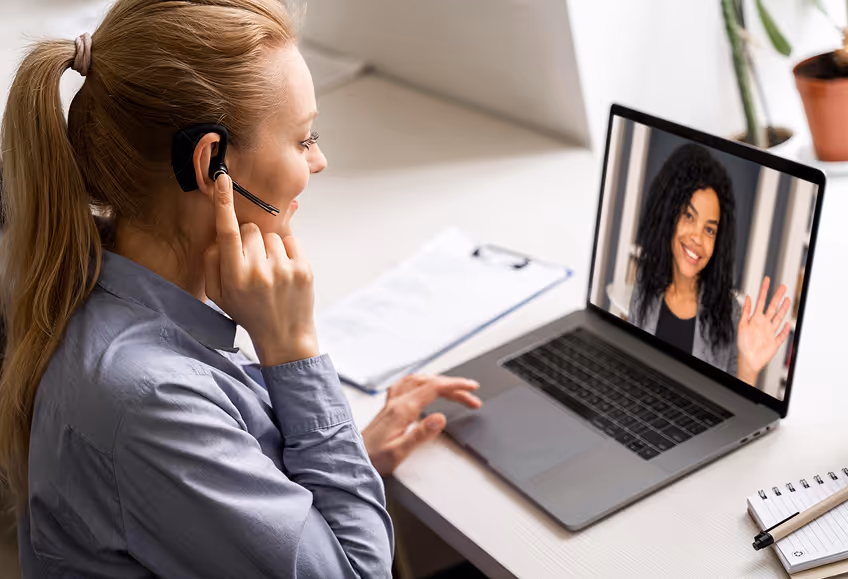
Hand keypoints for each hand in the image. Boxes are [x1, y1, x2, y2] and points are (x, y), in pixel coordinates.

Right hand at [203, 174, 317, 366]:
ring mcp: (284, 271)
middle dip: (249, 241)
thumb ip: (211, 263)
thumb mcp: (219, 295)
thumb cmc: (248, 312)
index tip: (223, 178)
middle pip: (250, 230)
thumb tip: (220, 235)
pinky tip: (283, 272)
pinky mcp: (304, 269)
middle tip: (252, 264)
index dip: (223, 203)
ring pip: (271, 235)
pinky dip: (286, 252)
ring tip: (270, 273)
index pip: (227, 232)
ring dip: (268, 248)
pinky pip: (290, 241)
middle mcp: (259, 273)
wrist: (285, 336)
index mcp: (234, 278)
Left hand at [362, 374, 481, 475]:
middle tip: (471, 395)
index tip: (472, 388)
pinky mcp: (389, 408)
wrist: (353, 460)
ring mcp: (391, 403)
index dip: (456, 385)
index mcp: (402, 410)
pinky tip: (423, 385)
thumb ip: (420, 435)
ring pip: (419, 380)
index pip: (434, 388)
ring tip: (455, 388)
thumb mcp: (399, 453)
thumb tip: (440, 418)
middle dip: (454, 385)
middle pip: (430, 382)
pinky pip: (407, 385)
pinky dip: (421, 381)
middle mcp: (396, 402)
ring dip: (439, 381)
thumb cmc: (373, 459)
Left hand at [736, 277, 790, 384]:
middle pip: (773, 307)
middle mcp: (764, 323)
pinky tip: (788, 324)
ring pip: (779, 318)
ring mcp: (770, 332)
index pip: (761, 301)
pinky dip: (786, 330)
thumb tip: (748, 298)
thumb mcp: (742, 325)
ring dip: (783, 309)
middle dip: (778, 296)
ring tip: (787, 299)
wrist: (748, 360)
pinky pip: (782, 334)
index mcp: (756, 319)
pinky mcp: (775, 341)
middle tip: (783, 286)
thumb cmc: (743, 344)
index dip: (764, 290)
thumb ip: (746, 311)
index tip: (767, 280)